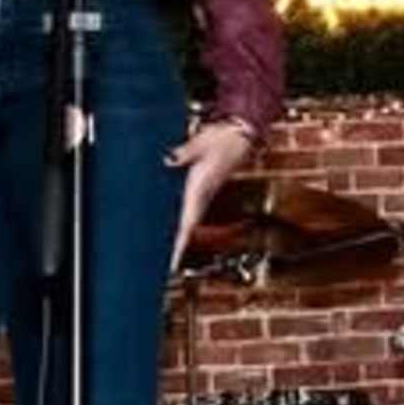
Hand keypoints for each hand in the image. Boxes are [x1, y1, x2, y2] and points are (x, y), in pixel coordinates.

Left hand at [165, 117, 260, 271]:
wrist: (239, 134)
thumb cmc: (222, 139)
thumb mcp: (203, 143)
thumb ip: (186, 152)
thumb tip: (169, 159)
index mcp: (200, 190)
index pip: (187, 223)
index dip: (178, 245)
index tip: (171, 264)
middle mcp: (201, 197)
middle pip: (185, 230)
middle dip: (175, 250)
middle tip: (164, 270)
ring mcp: (200, 196)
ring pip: (186, 224)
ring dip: (177, 240)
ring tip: (165, 257)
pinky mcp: (199, 190)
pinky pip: (186, 212)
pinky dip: (177, 225)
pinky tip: (168, 229)